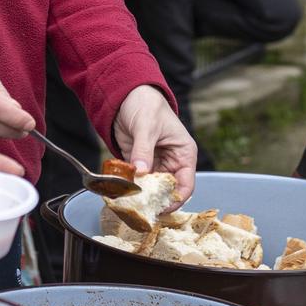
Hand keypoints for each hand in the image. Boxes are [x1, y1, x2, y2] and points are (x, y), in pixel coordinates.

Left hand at [111, 84, 196, 201]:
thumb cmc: (146, 104)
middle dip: (155, 200)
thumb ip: (143, 150)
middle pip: (167, 191)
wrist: (127, 95)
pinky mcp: (139, 164)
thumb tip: (140, 173)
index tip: (161, 208)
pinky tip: (120, 193)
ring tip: (128, 203)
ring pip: (151, 188)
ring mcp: (155, 164)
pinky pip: (136, 181)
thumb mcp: (146, 126)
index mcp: (183, 154)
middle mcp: (172, 162)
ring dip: (140, 195)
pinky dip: (129, 187)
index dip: (175, 200)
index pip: (185, 185)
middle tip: (140, 209)